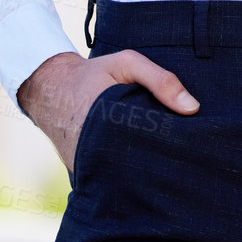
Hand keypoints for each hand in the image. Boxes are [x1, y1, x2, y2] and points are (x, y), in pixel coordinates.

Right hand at [17, 50, 198, 173]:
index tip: (190, 145)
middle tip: (185, 161)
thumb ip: (160, 80)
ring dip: (144, 169)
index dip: (172, 145)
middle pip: (142, 165)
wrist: (49, 88)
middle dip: (162, 161)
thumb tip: (192, 109)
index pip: (152, 144)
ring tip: (167, 167)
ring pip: (127, 175)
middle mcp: (96, 151)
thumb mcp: (126, 64)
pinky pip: (110, 176)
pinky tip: (142, 167)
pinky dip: (126, 172)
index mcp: (111, 123)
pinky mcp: (83, 173)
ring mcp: (88, 165)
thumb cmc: (93, 74)